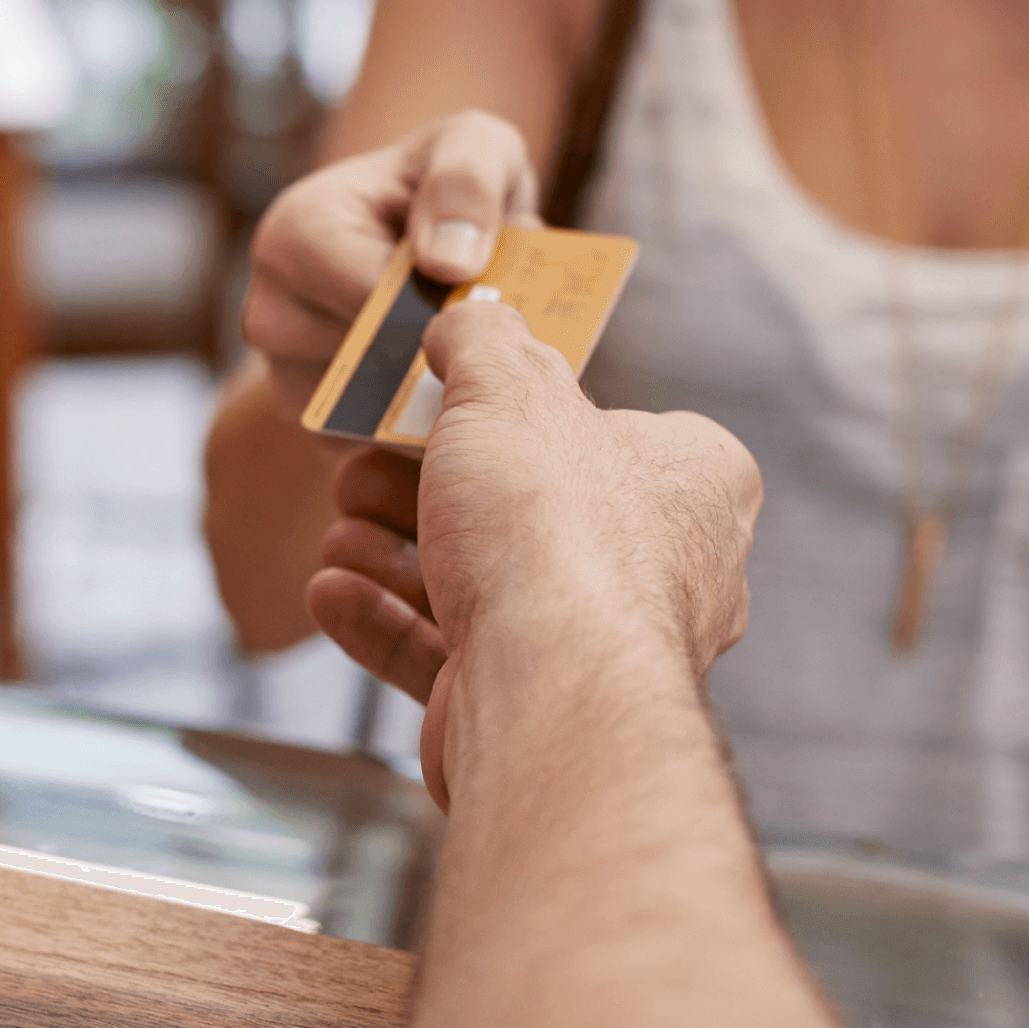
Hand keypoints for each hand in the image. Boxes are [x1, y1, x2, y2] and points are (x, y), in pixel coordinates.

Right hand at [239, 111, 542, 411]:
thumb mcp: (478, 148)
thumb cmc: (455, 186)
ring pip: (364, 417)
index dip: (436, 308)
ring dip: (432, 399)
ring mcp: (287, 375)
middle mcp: (271, 309)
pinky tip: (456, 392)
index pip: (365, 299)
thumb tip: (447, 262)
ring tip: (473, 358)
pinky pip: (369, 452)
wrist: (439, 236)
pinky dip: (420, 433)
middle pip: (360, 367)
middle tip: (493, 340)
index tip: (488, 303)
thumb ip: (467, 181)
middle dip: (435, 358)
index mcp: (295, 232)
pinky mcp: (317, 426)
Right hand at [303, 300, 758, 802]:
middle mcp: (668, 571)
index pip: (617, 430)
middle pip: (528, 509)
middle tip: (362, 469)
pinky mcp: (539, 708)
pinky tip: (331, 591)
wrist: (546, 688)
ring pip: (485, 585)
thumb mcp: (509, 385)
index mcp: (696, 485)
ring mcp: (602, 648)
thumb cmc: (553, 527)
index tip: (444, 406)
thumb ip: (484, 339)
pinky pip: (453, 655)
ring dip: (393, 556)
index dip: (522, 414)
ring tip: (339, 530)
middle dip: (425, 489)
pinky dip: (386, 623)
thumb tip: (466, 319)